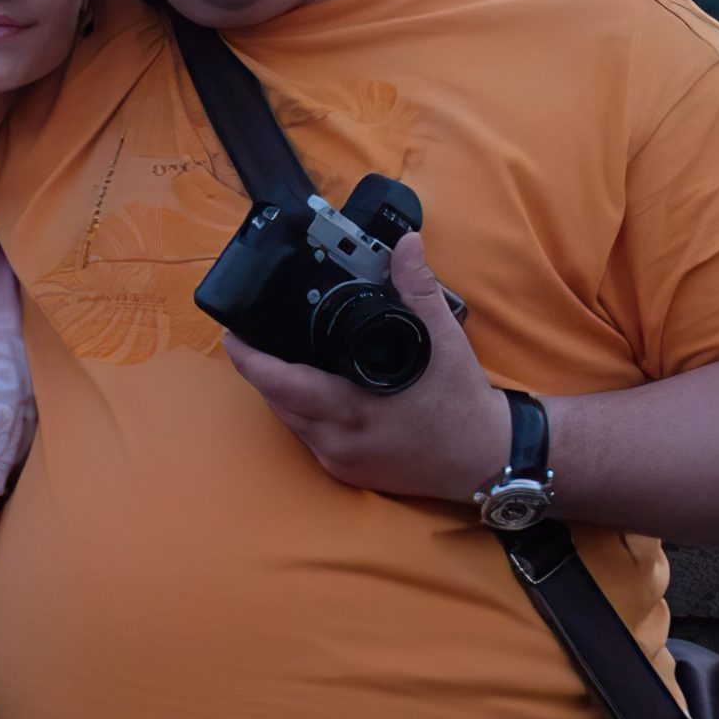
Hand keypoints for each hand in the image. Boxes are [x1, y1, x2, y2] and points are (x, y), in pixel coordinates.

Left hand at [220, 233, 511, 502]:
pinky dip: (303, 414)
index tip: (232, 335)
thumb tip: (406, 246)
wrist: (487, 458)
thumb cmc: (463, 403)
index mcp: (352, 409)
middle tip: (253, 338)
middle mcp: (338, 441)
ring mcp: (341, 461)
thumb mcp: (442, 339)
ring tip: (279, 359)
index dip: (250, 360)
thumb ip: (418, 289)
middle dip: (262, 371)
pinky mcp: (349, 473)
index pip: (281, 384)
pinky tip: (311, 392)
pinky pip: (310, 439)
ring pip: (291, 423)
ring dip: (281, 393)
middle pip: (278, 402)